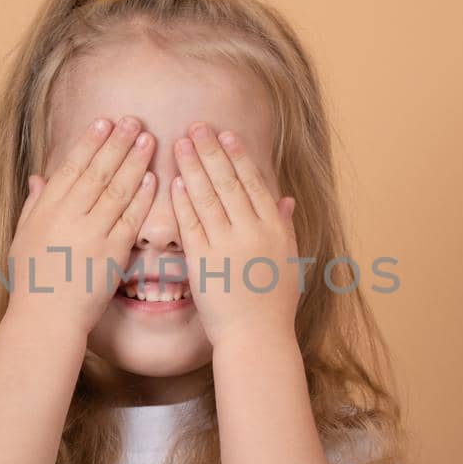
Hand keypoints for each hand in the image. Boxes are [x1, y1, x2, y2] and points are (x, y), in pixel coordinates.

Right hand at [6, 116, 155, 334]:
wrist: (46, 318)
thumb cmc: (32, 281)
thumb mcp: (22, 238)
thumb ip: (33, 205)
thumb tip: (38, 177)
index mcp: (46, 209)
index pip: (71, 167)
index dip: (89, 142)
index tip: (104, 121)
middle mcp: (69, 216)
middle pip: (98, 171)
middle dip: (117, 142)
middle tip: (133, 121)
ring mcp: (91, 233)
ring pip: (117, 189)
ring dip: (134, 162)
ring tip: (148, 139)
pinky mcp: (112, 253)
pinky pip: (130, 219)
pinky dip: (141, 197)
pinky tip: (153, 178)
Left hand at [169, 122, 299, 347]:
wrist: (257, 337)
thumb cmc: (272, 303)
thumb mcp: (288, 260)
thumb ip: (284, 226)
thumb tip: (286, 199)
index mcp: (275, 229)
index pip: (254, 183)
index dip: (238, 156)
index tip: (226, 133)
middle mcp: (253, 232)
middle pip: (229, 182)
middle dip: (211, 151)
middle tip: (197, 126)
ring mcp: (228, 246)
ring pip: (208, 197)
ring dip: (193, 167)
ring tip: (180, 143)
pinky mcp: (204, 261)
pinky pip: (191, 224)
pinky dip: (183, 200)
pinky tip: (174, 180)